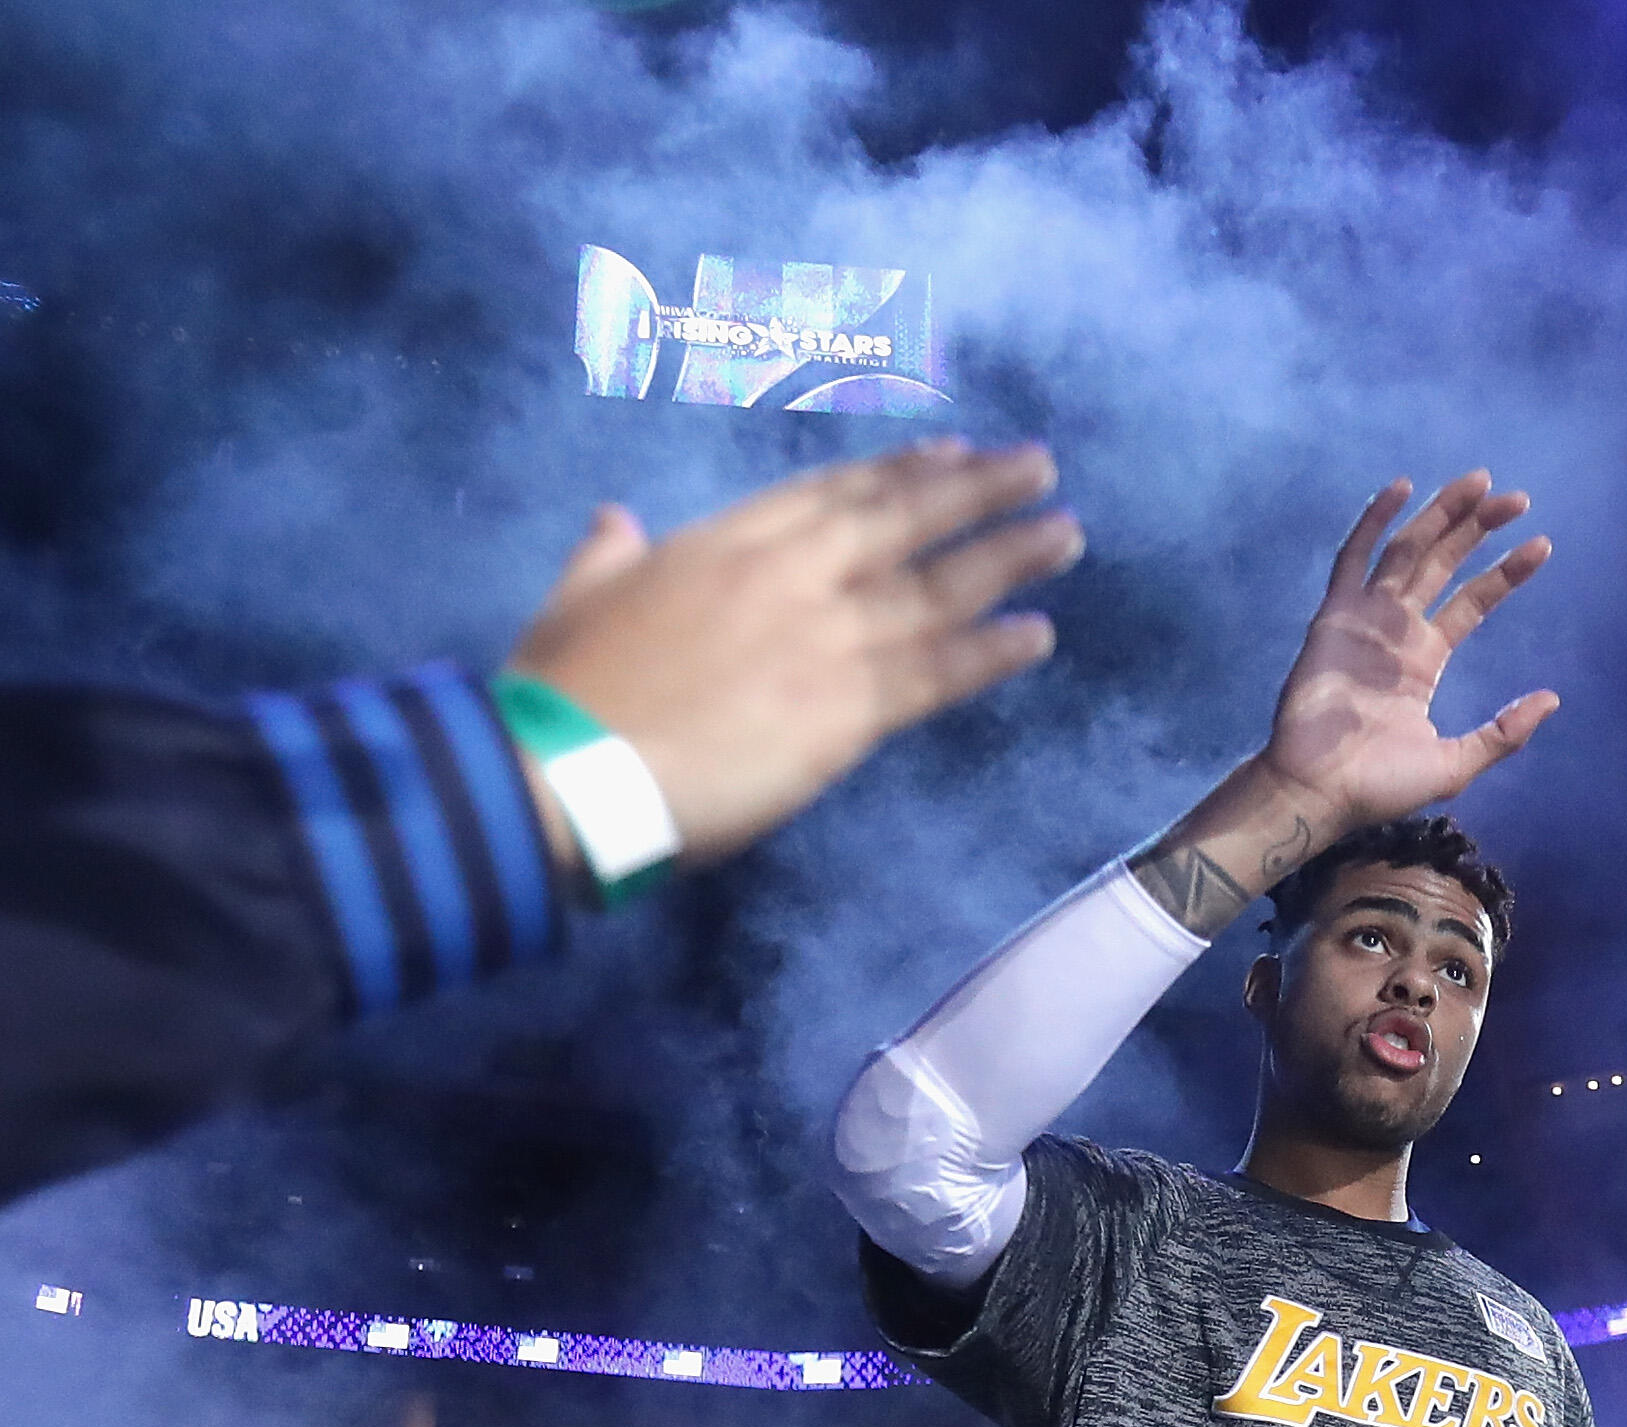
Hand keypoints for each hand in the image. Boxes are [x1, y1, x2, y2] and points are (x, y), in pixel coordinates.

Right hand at [503, 441, 1079, 863]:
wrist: (573, 773)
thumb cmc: (561, 695)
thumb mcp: (575, 599)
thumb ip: (607, 555)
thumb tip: (615, 521)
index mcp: (725, 543)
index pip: (831, 494)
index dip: (898, 472)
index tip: (951, 452)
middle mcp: (789, 575)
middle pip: (902, 520)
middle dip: (975, 491)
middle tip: (1038, 469)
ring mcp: (825, 638)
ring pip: (935, 587)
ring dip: (1007, 558)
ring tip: (1065, 536)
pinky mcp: (847, 711)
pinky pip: (936, 674)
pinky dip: (992, 652)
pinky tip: (1039, 635)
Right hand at [1254, 473, 1560, 825]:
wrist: (1320, 792)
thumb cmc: (1381, 786)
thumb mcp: (1456, 763)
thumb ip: (1503, 733)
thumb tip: (1552, 698)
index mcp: (1426, 658)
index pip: (1472, 601)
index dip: (1506, 573)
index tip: (1541, 544)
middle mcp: (1398, 630)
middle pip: (1443, 563)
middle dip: (1477, 528)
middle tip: (1516, 497)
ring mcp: (1365, 619)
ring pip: (1407, 551)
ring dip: (1440, 514)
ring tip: (1479, 482)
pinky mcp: (1334, 617)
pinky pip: (1353, 559)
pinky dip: (1373, 522)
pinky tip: (1401, 487)